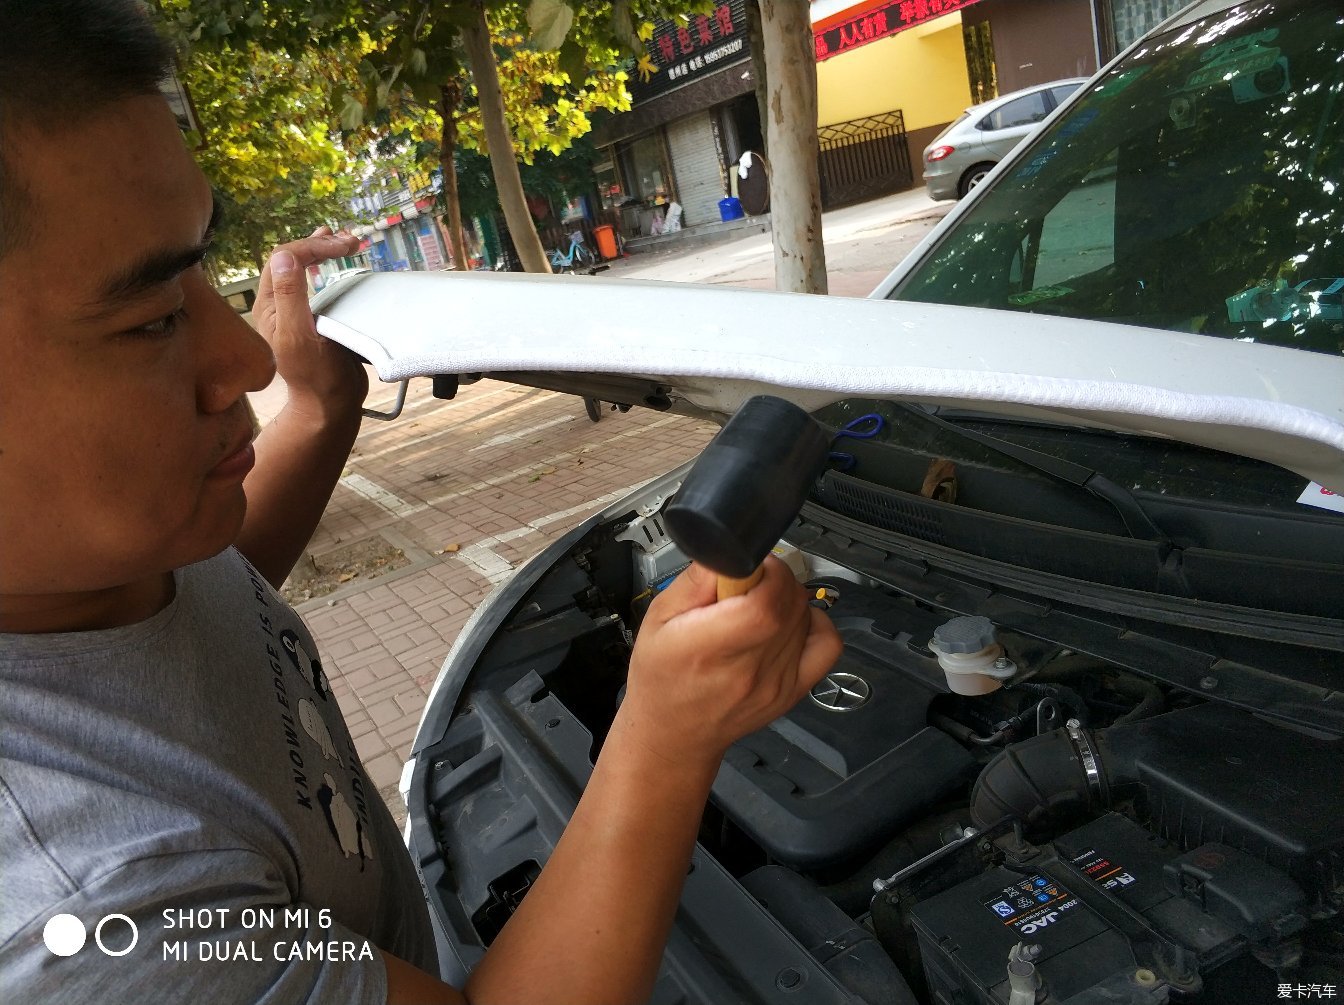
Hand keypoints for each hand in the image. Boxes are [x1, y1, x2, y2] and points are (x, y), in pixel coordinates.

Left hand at [252, 226, 367, 421]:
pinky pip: (317, 284)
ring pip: (303, 268)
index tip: (344, 248)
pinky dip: (330, 268)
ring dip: (324, 251)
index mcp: (269, 307)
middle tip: (351, 241)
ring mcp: (296, 311)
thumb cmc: (316, 376)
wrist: (331, 405)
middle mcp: (279, 305)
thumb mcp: (300, 336)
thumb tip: (285, 256)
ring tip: (347, 241)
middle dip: (320, 244)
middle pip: (292, 258)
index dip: (313, 247)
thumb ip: (290, 297)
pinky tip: (341, 262)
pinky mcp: (313, 318)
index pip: (285, 258)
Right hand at [619, 558, 842, 768]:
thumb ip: (694, 581)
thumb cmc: (661, 678)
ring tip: (757, 606)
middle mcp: (749, 670)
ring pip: (806, 616)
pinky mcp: (793, 691)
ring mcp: (777, 684)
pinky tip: (789, 622)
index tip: (748, 567)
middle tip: (746, 584)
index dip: (765, 573)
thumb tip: (727, 550)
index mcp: (710, 649)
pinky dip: (814, 623)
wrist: (674, 733)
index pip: (766, 604)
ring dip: (787, 599)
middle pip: (790, 603)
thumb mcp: (657, 619)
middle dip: (774, 578)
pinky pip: (827, 645)